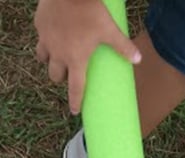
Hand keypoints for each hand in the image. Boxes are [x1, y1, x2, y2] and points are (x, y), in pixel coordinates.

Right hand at [34, 0, 141, 114]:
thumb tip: (139, 60)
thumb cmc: (90, 12)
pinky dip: (46, 40)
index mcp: (75, 59)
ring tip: (58, 59)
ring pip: (43, 58)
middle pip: (55, 75)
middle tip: (69, 76)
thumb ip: (123, 47)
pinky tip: (53, 35)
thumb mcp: (110, 30)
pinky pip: (40, 38)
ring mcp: (46, 39)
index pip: (75, 87)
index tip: (75, 111)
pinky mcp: (39, 25)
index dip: (75, 101)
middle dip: (61, 79)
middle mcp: (58, 53)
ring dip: (50, 62)